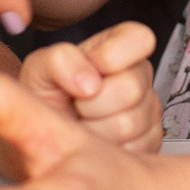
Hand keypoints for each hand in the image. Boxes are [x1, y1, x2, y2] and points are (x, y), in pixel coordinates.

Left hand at [19, 21, 162, 153]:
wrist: (42, 134)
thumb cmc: (45, 95)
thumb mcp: (40, 67)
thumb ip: (60, 61)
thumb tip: (90, 82)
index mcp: (119, 47)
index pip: (140, 38)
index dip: (110, 56)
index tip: (88, 69)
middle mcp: (138, 76)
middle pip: (131, 88)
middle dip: (92, 102)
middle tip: (76, 103)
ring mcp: (147, 111)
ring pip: (128, 124)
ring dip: (94, 129)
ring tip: (81, 122)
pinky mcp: (149, 143)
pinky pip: (132, 150)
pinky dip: (103, 151)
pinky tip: (93, 140)